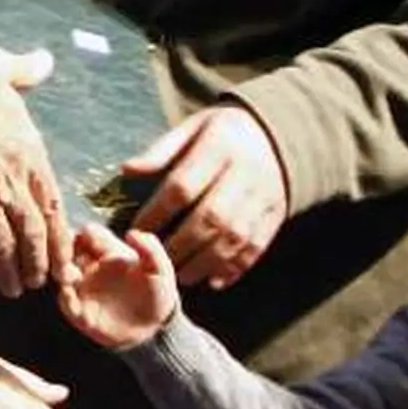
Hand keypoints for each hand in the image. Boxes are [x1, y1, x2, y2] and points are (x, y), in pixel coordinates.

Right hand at [0, 44, 75, 297]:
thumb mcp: (1, 70)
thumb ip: (24, 72)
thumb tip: (43, 61)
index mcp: (31, 156)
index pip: (53, 206)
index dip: (60, 238)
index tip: (66, 259)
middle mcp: (14, 185)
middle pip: (33, 234)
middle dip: (38, 263)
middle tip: (39, 284)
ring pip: (5, 246)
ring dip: (10, 271)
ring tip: (11, 290)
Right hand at [56, 224, 176, 348]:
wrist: (156, 327)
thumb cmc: (158, 293)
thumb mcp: (160, 269)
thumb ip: (150, 248)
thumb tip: (131, 233)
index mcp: (109, 253)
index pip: (87, 234)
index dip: (83, 233)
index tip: (86, 238)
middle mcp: (92, 268)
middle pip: (67, 251)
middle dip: (64, 250)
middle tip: (70, 255)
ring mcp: (85, 290)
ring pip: (61, 275)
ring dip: (62, 274)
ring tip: (72, 276)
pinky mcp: (82, 313)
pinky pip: (66, 304)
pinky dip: (66, 300)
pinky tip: (73, 298)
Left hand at [126, 105, 287, 289]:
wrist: (279, 135)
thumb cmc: (224, 134)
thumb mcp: (193, 128)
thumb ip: (162, 150)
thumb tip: (128, 171)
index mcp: (220, 146)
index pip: (183, 186)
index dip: (157, 213)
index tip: (136, 232)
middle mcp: (245, 172)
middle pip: (210, 217)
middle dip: (181, 245)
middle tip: (158, 261)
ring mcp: (264, 196)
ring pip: (234, 237)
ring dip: (205, 263)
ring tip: (181, 277)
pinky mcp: (276, 214)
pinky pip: (256, 246)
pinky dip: (235, 268)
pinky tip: (214, 280)